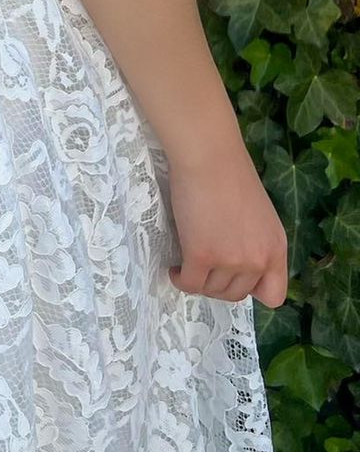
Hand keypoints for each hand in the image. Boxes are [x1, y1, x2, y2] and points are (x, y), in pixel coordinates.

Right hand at [165, 144, 288, 306]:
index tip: (233, 275)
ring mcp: (230, 260)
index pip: (274, 295)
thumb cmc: (229, 174)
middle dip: (217, 284)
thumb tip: (238, 260)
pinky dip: (180, 280)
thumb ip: (255, 242)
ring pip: (211, 291)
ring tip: (187, 265)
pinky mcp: (201, 255)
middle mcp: (258, 260)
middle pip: (236, 294)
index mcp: (276, 249)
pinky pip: (190, 283)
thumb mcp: (259, 215)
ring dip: (198, 281)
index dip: (251, 289)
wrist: (209, 156)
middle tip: (202, 267)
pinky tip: (175, 268)